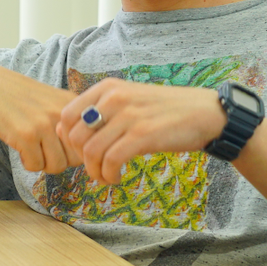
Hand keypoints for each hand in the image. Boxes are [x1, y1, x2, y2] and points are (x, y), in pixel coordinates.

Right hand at [0, 63, 81, 173]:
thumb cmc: (19, 97)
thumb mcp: (52, 100)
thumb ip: (69, 122)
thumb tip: (82, 155)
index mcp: (72, 105)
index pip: (87, 143)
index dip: (73, 151)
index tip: (58, 146)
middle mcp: (62, 114)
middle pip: (75, 159)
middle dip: (60, 160)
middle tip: (44, 150)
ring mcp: (44, 125)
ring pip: (56, 166)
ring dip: (43, 163)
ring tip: (32, 149)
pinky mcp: (26, 135)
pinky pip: (35, 166)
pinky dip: (27, 162)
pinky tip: (20, 148)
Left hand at [57, 79, 227, 183]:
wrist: (205, 113)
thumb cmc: (164, 110)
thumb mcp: (127, 101)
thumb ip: (97, 112)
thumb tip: (61, 130)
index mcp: (107, 88)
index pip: (66, 116)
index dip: (68, 141)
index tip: (83, 153)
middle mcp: (114, 98)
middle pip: (75, 137)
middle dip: (81, 160)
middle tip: (97, 168)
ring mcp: (128, 116)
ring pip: (90, 152)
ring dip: (95, 172)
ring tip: (107, 176)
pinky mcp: (143, 135)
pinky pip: (111, 161)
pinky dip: (109, 175)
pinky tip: (117, 178)